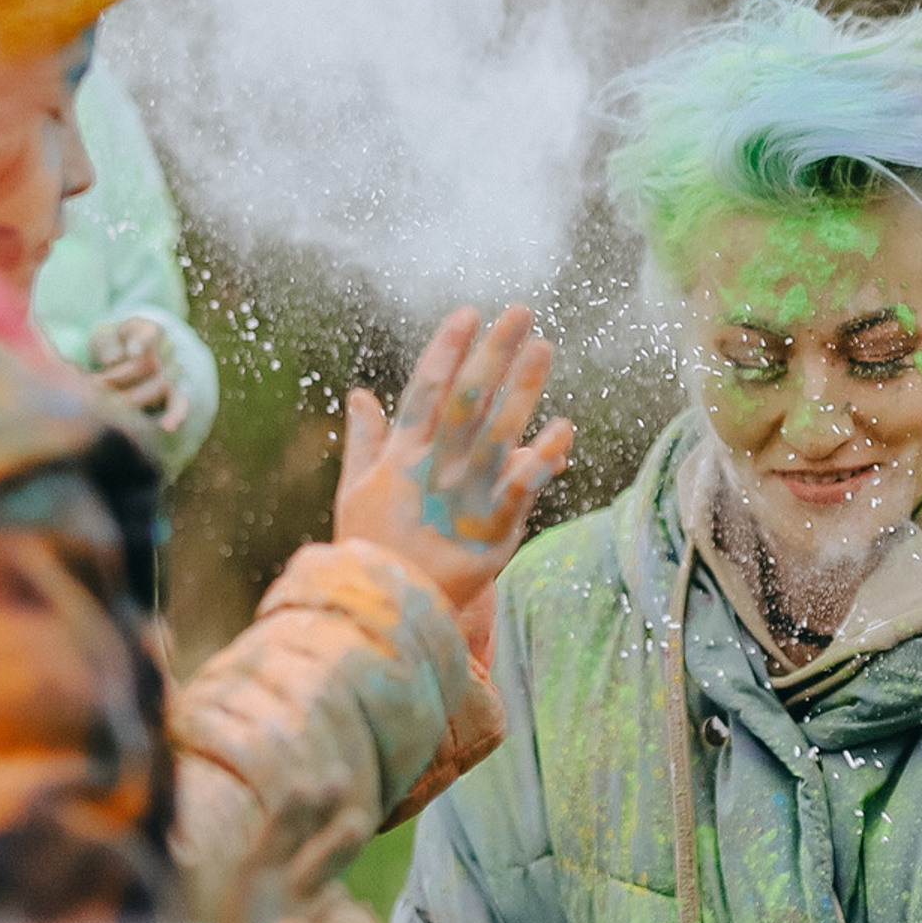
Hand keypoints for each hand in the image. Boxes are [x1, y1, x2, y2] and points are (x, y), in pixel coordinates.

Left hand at [91, 316, 186, 433]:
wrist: (119, 360)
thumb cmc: (110, 346)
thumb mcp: (103, 337)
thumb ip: (107, 343)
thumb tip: (113, 360)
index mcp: (149, 330)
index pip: (149, 334)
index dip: (142, 343)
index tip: (132, 352)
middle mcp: (166, 349)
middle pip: (148, 365)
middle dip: (119, 377)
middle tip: (93, 383)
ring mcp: (172, 372)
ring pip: (158, 387)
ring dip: (131, 397)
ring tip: (105, 402)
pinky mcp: (173, 394)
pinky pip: (179, 403)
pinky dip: (175, 414)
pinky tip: (168, 426)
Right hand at [332, 304, 574, 614]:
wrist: (387, 610)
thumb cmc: (371, 547)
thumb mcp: (356, 490)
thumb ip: (365, 440)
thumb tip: (358, 394)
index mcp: (401, 458)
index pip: (425, 392)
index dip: (447, 351)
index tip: (469, 312)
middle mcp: (433, 471)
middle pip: (467, 401)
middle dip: (493, 354)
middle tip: (521, 312)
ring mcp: (463, 500)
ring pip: (498, 435)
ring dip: (523, 390)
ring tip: (543, 349)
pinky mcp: (490, 534)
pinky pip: (519, 491)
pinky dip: (541, 461)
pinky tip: (564, 429)